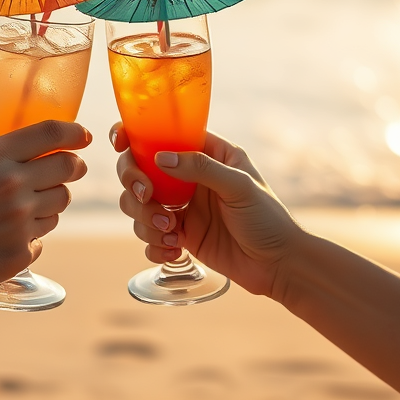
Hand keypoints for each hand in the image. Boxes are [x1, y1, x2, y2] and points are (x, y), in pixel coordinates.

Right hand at [0, 118, 91, 318]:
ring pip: (60, 203)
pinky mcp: (20, 254)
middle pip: (68, 168)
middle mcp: (11, 185)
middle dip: (71, 166)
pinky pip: (43, 237)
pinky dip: (31, 235)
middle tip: (65, 170)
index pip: (52, 134)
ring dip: (51, 202)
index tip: (82, 135)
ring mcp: (19, 221)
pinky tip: (3, 236)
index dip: (74, 132)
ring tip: (23, 207)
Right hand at [112, 122, 299, 298]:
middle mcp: (188, 177)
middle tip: (146, 196)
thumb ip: (201, 168)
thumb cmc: (268, 218)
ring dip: (145, 220)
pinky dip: (154, 245)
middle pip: (138, 169)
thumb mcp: (240, 186)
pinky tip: (175, 252)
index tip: (120, 144)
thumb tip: (160, 159)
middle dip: (133, 183)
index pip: (164, 134)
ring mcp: (181, 207)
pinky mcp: (179, 236)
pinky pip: (148, 237)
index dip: (135, 134)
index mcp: (206, 154)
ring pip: (137, 205)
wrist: (278, 266)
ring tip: (172, 233)